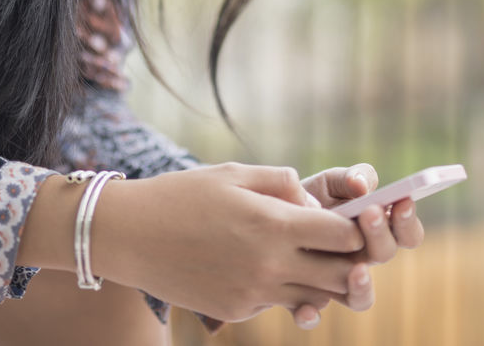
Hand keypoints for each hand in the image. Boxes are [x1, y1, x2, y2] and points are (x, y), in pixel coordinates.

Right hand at [91, 162, 365, 323]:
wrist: (129, 235)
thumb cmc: (182, 195)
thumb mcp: (235, 173)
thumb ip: (283, 184)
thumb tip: (314, 208)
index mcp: (273, 225)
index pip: (344, 237)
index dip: (354, 227)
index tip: (349, 218)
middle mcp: (269, 265)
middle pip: (339, 276)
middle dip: (349, 260)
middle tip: (338, 243)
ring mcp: (253, 293)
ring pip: (313, 296)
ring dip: (317, 278)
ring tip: (301, 253)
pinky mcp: (236, 309)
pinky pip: (276, 301)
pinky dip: (280, 287)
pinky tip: (258, 263)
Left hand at [288, 163, 425, 328]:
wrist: (267, 216)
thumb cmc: (307, 197)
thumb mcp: (327, 182)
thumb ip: (348, 178)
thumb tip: (363, 186)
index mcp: (374, 230)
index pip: (406, 233)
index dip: (408, 220)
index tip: (402, 201)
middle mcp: (360, 259)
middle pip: (385, 255)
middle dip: (381, 234)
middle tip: (370, 213)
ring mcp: (335, 280)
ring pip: (359, 296)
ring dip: (363, 284)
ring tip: (356, 269)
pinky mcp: (305, 296)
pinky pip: (312, 312)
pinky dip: (310, 313)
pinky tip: (305, 307)